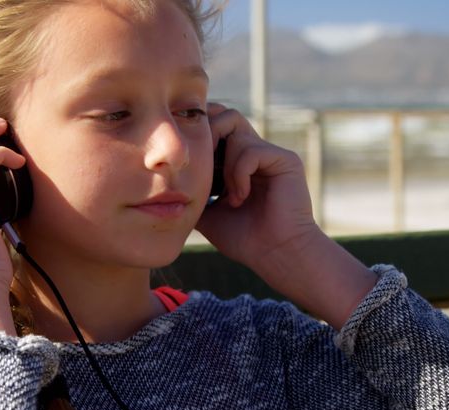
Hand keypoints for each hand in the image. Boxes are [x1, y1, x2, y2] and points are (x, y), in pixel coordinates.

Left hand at [195, 103, 319, 272]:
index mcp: (237, 162)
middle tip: (198, 165)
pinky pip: (250, 149)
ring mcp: (270, 154)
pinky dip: (238, 173)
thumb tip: (162, 182)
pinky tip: (240, 198)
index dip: (197, 137)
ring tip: (227, 195)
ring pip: (234, 127)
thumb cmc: (244, 239)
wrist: (275, 255)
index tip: (184, 163)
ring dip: (223, 162)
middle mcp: (254, 152)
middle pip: (224, 115)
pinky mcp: (285, 160)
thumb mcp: (206, 213)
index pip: (214, 128)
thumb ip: (191, 191)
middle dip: (205, 135)